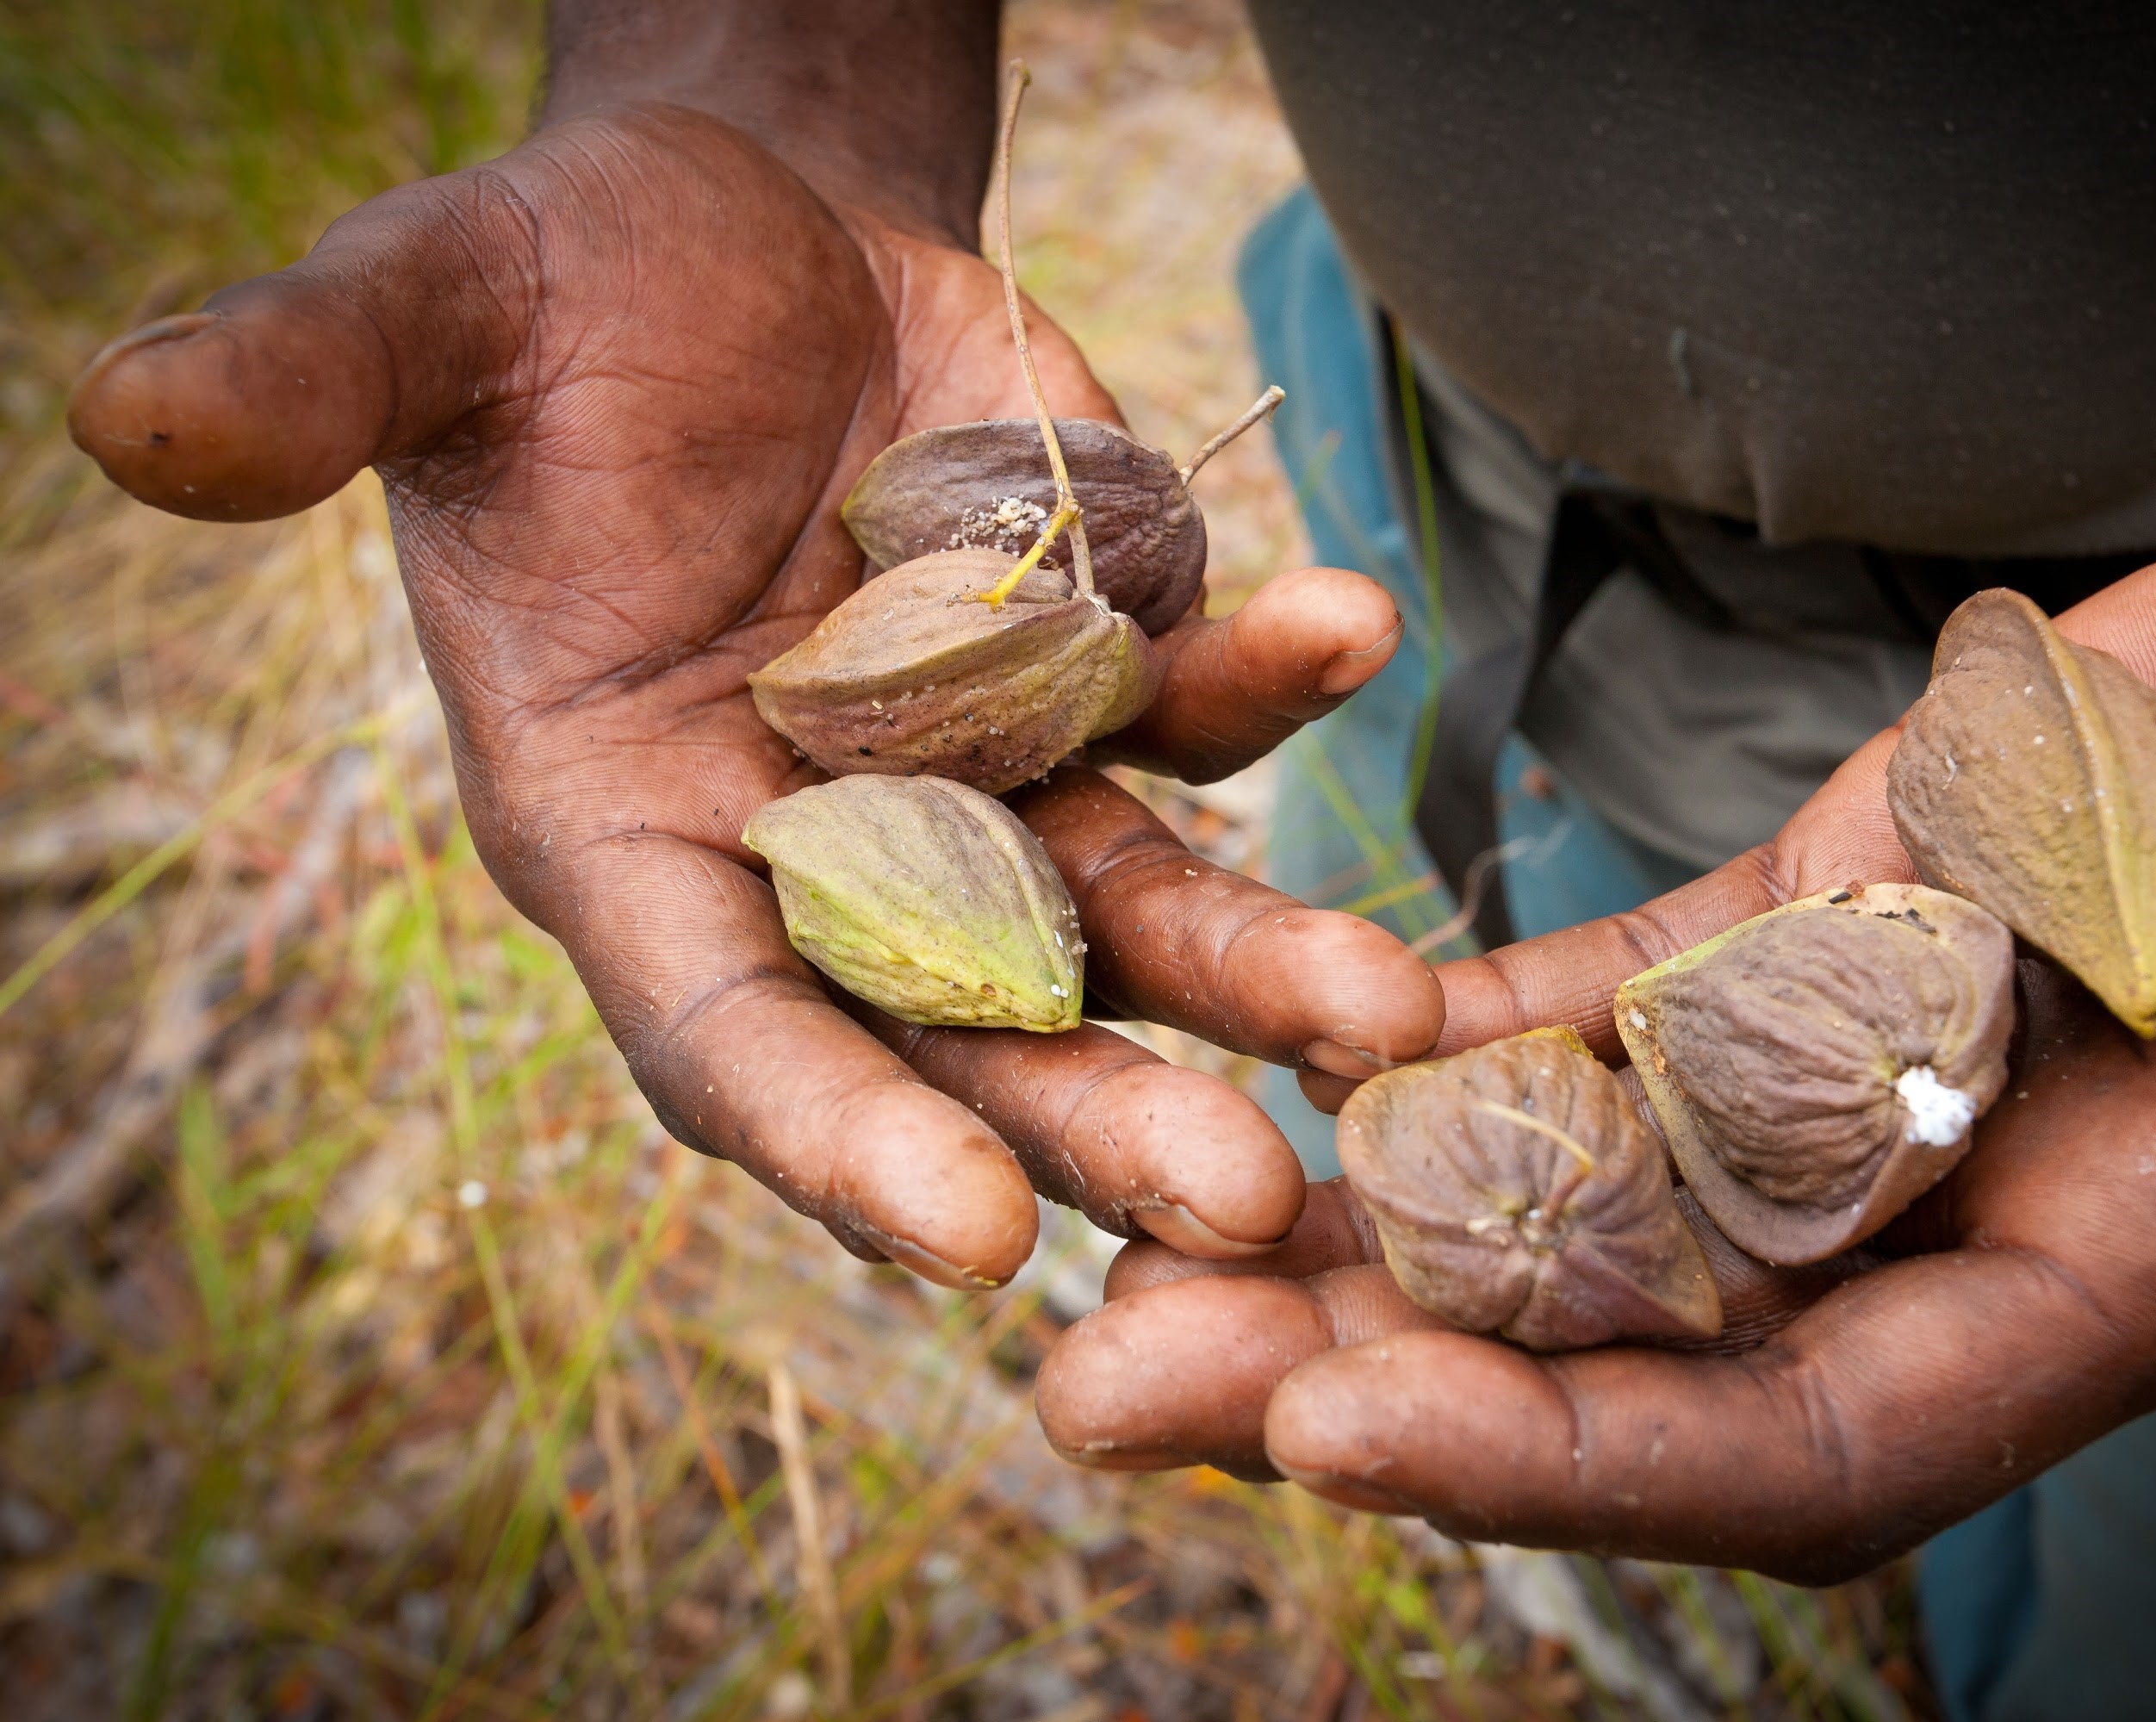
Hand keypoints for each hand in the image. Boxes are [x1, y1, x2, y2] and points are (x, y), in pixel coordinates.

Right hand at [67, 90, 1438, 1286]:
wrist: (740, 228)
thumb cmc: (556, 297)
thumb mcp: (433, 317)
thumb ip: (312, 384)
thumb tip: (120, 410)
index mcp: (634, 834)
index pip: (728, 1029)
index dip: (838, 1138)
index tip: (967, 1238)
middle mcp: (820, 849)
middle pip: (966, 1026)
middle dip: (1096, 1114)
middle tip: (1244, 1203)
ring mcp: (982, 776)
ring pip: (1125, 915)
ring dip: (1254, 969)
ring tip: (1383, 1014)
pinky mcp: (1096, 672)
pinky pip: (1195, 705)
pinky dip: (1270, 679)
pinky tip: (1347, 622)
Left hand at [1037, 526, 2155, 1581]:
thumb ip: (2024, 1043)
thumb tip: (1789, 1159)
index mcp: (2115, 1270)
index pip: (1796, 1437)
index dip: (1561, 1459)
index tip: (1323, 1423)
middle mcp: (1951, 1213)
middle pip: (1624, 1357)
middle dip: (1355, 1381)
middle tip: (1103, 1391)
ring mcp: (1864, 1073)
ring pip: (1576, 1201)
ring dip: (1347, 1239)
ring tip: (1122, 1254)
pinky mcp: (1812, 938)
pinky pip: (1605, 1018)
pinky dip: (1457, 1051)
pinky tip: (1304, 1062)